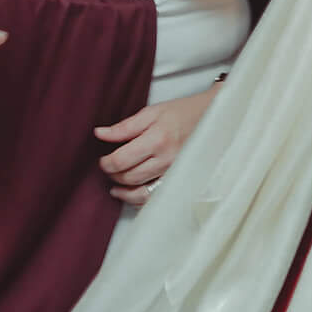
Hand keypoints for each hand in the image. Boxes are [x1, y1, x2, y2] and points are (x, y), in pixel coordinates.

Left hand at [94, 85, 218, 204]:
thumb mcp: (151, 112)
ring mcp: (173, 172)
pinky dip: (139, 199)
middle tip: (108, 167)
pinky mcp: (178, 179)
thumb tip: (100, 134)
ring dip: (123, 190)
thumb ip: (124, 127)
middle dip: (113, 174)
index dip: (106, 163)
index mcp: (157, 139)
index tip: (103, 159)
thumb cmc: (182, 113)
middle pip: (129, 177)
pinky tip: (131, 193)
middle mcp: (166, 159)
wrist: (211, 117)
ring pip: (140, 192)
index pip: (122, 160)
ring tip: (115, 185)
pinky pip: (155, 197)